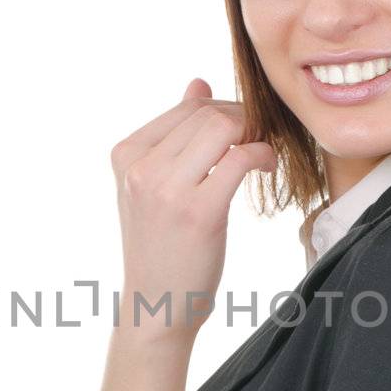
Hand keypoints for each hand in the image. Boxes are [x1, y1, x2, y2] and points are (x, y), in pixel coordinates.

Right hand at [110, 78, 277, 343]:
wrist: (155, 307)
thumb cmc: (161, 247)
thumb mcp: (154, 186)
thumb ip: (174, 134)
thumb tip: (198, 83)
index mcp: (125, 155)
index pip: (186, 108)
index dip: (223, 111)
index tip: (241, 132)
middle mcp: (139, 168)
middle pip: (207, 113)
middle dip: (242, 120)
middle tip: (256, 142)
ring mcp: (166, 189)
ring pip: (223, 128)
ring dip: (252, 134)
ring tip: (258, 155)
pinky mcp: (198, 212)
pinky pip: (240, 159)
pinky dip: (261, 155)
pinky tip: (265, 166)